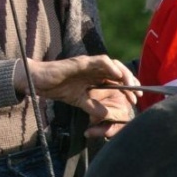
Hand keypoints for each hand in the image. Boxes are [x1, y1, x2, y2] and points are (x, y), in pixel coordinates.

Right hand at [17, 55, 138, 127]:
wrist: (39, 82)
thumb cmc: (58, 88)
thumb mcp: (79, 101)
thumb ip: (92, 107)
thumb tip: (106, 115)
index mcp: (95, 76)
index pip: (117, 79)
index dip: (129, 88)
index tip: (136, 99)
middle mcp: (95, 68)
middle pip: (119, 70)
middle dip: (131, 81)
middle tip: (137, 95)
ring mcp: (88, 64)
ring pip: (112, 64)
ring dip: (124, 74)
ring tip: (131, 85)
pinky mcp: (81, 62)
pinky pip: (100, 61)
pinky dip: (110, 67)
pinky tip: (117, 76)